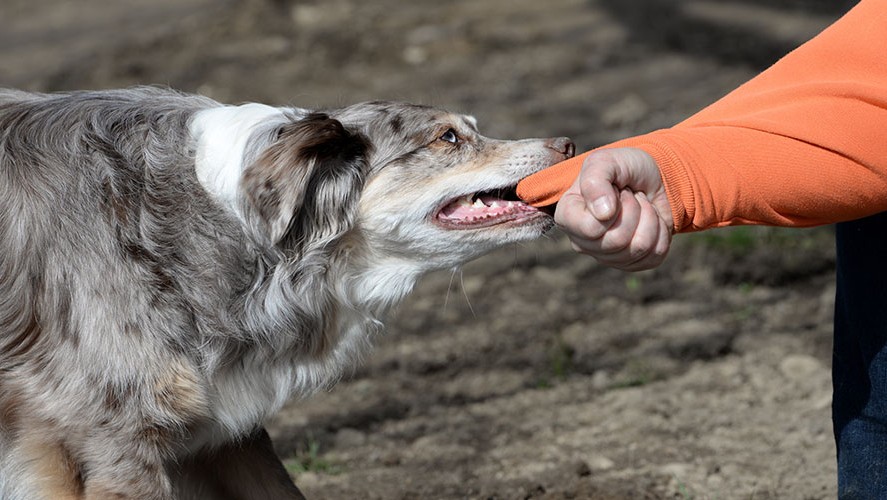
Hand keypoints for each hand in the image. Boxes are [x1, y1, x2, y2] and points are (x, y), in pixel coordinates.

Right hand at [554, 148, 673, 270]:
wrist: (652, 176)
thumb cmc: (623, 168)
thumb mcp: (607, 161)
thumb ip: (596, 180)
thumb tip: (602, 213)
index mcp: (567, 216)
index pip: (590, 229)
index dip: (613, 207)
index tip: (616, 189)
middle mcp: (582, 241)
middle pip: (617, 241)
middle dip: (634, 209)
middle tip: (630, 196)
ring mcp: (606, 256)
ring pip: (638, 248)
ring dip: (649, 218)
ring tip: (640, 205)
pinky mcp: (632, 264)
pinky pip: (655, 255)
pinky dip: (661, 231)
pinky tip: (650, 219)